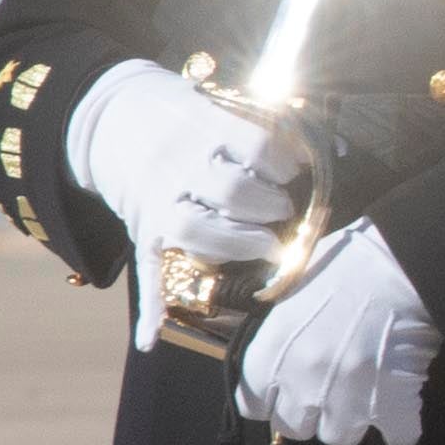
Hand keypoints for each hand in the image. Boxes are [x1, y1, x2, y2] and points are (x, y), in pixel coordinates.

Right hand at [64, 59, 303, 347]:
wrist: (111, 118)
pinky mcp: (143, 231)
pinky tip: (150, 340)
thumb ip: (265, 128)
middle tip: (283, 209)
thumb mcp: (218, 104)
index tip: (295, 169)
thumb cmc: (185, 115)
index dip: (284, 162)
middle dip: (268, 205)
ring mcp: (155, 202)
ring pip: (196, 230)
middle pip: (231, 190)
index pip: (255, 146)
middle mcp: (174, 165)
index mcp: (200, 125)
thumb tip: (333, 150)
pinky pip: (145, 271)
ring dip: (239, 243)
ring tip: (267, 244)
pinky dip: (149, 308)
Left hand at [235, 220, 436, 444]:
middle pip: (295, 429)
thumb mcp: (291, 296)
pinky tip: (400, 424)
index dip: (273, 400)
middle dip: (312, 414)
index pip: (252, 405)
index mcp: (269, 353)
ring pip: (340, 437)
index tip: (288, 392)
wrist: (402, 261)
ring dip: (353, 422)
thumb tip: (280, 362)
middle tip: (331, 394)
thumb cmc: (345, 266)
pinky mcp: (393, 404)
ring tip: (367, 400)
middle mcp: (300, 381)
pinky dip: (400, 436)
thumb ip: (278, 337)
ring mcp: (346, 397)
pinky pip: (396, 439)